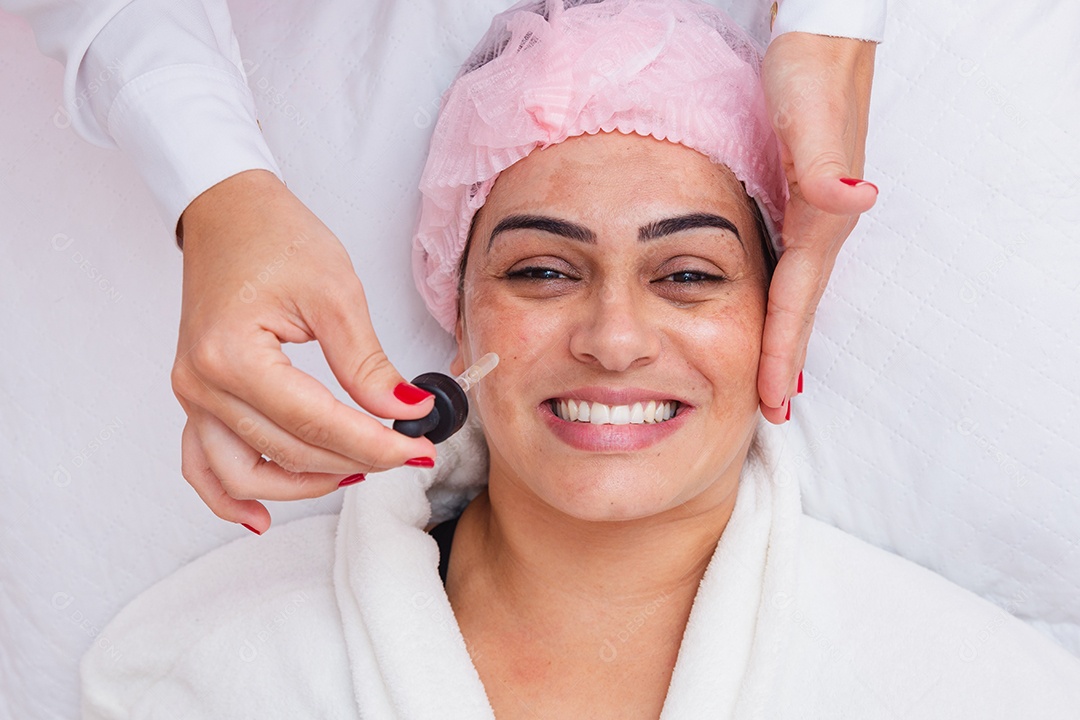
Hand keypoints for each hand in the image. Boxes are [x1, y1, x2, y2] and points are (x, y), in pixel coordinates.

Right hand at [171, 170, 437, 532]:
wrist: (228, 212)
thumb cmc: (275, 237)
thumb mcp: (335, 292)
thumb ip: (367, 362)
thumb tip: (406, 412)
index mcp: (233, 355)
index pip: (316, 424)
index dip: (375, 443)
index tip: (420, 449)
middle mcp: (203, 384)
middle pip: (287, 451)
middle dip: (355, 460)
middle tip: (407, 453)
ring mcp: (193, 395)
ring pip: (244, 473)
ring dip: (303, 486)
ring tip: (357, 473)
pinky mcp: (196, 398)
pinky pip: (203, 465)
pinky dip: (229, 496)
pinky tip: (260, 518)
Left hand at [758, 32, 878, 423]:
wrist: (823, 40)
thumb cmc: (810, 73)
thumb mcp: (810, 114)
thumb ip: (827, 160)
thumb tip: (853, 199)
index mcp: (819, 219)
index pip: (795, 302)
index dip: (783, 354)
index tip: (772, 405)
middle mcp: (821, 224)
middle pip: (799, 309)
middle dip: (784, 363)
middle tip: (768, 414)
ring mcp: (814, 214)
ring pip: (796, 292)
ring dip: (783, 338)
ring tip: (769, 381)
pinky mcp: (802, 200)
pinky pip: (790, 267)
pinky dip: (780, 302)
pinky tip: (771, 311)